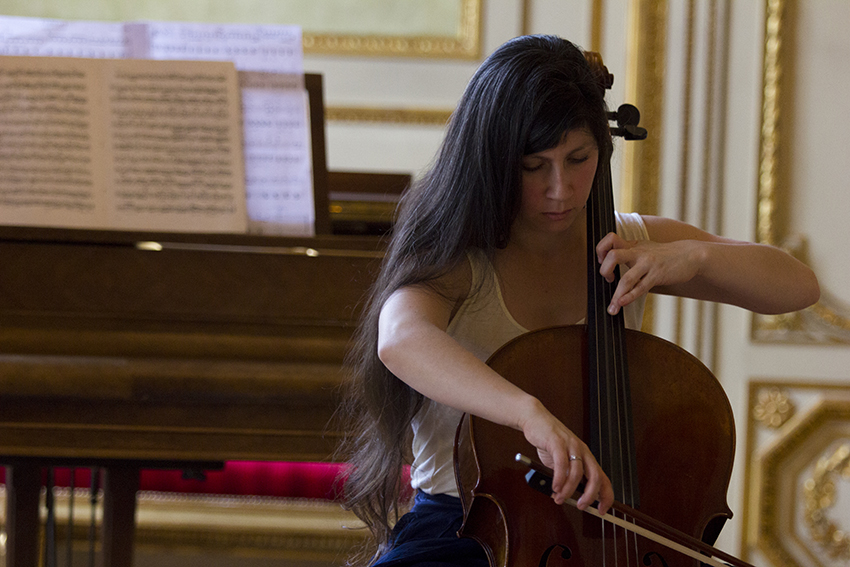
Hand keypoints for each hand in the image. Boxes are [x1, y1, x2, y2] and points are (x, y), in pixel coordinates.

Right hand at [518, 398, 613, 514]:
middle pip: (596, 477)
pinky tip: (555, 486)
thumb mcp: (562, 462)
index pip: (603, 479)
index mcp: (587, 457)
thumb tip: (566, 495)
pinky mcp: (557, 442)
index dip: (606, 496)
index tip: (602, 510)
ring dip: (569, 490)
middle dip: (590, 496)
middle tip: (581, 506)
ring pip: (577, 473)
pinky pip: (562, 464)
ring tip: (559, 497)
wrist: (536, 420)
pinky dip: (559, 478)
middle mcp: (583, 451)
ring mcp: (571, 446)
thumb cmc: (549, 441)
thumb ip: (566, 476)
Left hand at [596, 233, 701, 314]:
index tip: (601, 261)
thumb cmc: (665, 254)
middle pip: (613, 256)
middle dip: (604, 270)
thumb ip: (630, 253)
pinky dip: (629, 297)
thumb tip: (612, 262)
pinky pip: (640, 288)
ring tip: (612, 308)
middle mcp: (638, 252)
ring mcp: (648, 264)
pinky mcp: (657, 275)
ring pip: (626, 279)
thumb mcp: (646, 248)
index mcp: (633, 245)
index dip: (601, 250)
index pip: (610, 239)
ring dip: (616, 296)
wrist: (691, 255)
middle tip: (607, 279)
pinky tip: (622, 303)